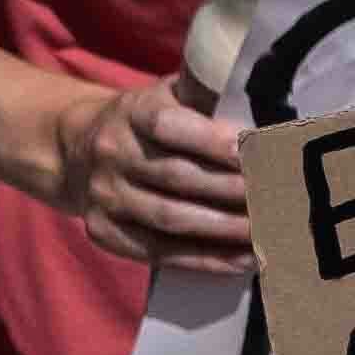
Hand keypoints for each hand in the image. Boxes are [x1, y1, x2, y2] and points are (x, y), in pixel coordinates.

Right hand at [49, 79, 253, 270]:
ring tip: (269, 231)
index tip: (251, 151)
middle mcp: (112, 152)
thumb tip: (264, 95)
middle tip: (279, 199)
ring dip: (226, 228)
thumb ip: (203, 95)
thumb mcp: (164, 96)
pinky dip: (206, 259)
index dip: (210, 140)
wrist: (75, 151)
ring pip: (171, 218)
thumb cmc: (143, 123)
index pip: (167, 125)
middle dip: (233, 190)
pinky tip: (244, 259)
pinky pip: (160, 252)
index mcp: (130, 112)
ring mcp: (104, 195)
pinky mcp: (104, 232)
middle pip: (177, 177)